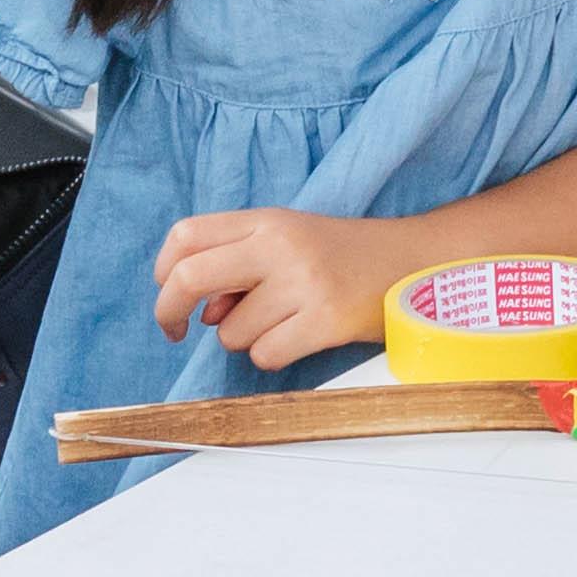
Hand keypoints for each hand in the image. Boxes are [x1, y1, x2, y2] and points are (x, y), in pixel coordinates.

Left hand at [145, 206, 405, 369]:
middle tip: (176, 331)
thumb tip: (198, 311)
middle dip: (169, 311)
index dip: (163, 270)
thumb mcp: (288, 241)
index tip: (168, 292)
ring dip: (243, 339)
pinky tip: (299, 338)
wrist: (413, 264)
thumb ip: (239, 263)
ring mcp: (303, 282)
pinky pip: (265, 355)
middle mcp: (280, 246)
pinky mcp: (324, 320)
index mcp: (266, 220)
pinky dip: (272, 356)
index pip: (186, 235)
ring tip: (282, 322)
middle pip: (190, 277)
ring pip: (229, 332)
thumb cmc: (342, 257)